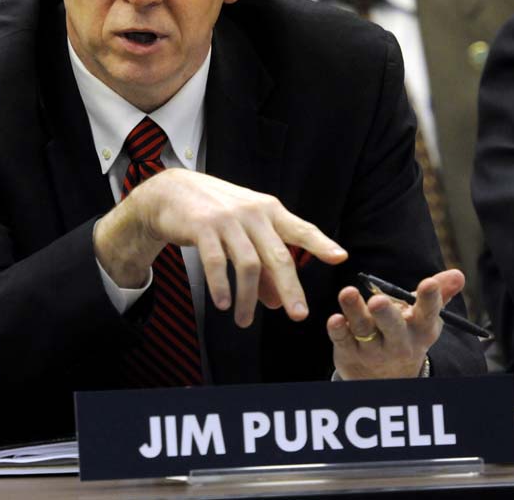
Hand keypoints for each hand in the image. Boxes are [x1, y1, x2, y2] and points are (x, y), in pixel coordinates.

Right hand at [94, 168, 346, 326]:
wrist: (172, 191)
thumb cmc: (215, 213)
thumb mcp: (244, 231)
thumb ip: (263, 264)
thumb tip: (276, 302)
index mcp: (268, 210)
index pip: (300, 228)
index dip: (321, 243)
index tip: (340, 257)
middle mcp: (252, 213)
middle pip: (278, 256)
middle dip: (290, 289)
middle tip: (298, 315)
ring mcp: (228, 219)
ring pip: (248, 265)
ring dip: (249, 298)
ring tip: (245, 321)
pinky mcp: (203, 227)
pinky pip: (217, 263)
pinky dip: (221, 287)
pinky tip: (223, 303)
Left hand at [328, 269, 464, 378]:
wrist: (386, 378)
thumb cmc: (406, 333)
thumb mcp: (423, 318)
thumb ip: (438, 294)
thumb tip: (458, 274)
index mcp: (420, 330)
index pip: (427, 314)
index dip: (429, 299)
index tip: (429, 282)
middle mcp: (398, 342)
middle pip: (393, 327)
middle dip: (385, 314)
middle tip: (378, 300)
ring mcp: (373, 349)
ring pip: (363, 329)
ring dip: (354, 311)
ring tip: (347, 292)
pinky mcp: (349, 352)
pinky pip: (343, 340)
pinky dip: (337, 330)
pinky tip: (334, 318)